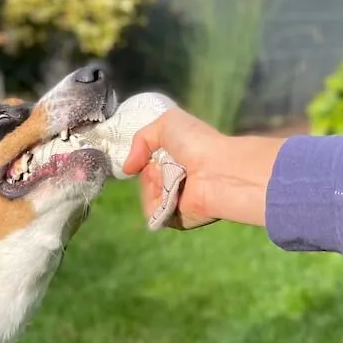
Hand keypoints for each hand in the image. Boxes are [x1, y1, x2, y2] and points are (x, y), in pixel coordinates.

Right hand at [124, 107, 283, 230]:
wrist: (214, 170)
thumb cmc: (196, 143)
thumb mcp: (166, 123)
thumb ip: (141, 139)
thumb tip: (127, 169)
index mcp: (180, 159)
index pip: (150, 163)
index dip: (145, 158)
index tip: (149, 154)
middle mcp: (178, 181)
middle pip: (146, 180)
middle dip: (149, 172)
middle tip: (165, 167)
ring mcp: (177, 201)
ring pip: (147, 196)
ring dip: (152, 185)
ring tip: (170, 179)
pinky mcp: (176, 219)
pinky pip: (152, 212)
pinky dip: (155, 202)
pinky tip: (170, 194)